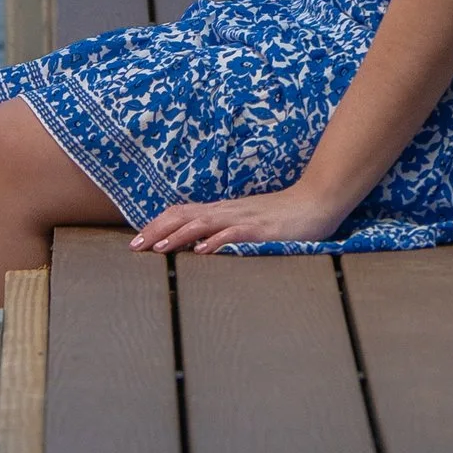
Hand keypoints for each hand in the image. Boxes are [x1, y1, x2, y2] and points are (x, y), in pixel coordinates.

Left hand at [131, 186, 347, 254]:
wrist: (317, 202)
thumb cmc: (284, 216)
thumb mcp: (248, 222)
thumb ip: (226, 229)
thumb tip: (199, 242)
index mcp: (223, 210)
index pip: (182, 213)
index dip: (157, 224)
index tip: (137, 240)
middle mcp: (228, 211)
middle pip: (184, 215)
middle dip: (157, 230)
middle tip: (135, 247)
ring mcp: (244, 218)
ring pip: (203, 222)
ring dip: (178, 235)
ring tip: (158, 248)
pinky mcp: (262, 228)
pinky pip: (235, 233)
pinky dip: (216, 240)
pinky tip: (201, 250)